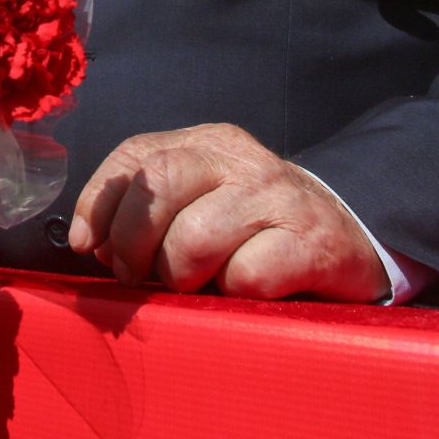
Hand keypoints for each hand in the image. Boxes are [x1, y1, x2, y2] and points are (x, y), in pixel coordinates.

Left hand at [68, 123, 390, 301]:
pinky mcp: (311, 242)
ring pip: (194, 239)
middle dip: (133, 243)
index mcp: (206, 144)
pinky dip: (235, 294)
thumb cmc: (256, 231)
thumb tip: (95, 243)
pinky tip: (249, 290)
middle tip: (139, 277)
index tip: (86, 244)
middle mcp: (240, 159)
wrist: (351, 238)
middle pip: (158, 186)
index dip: (98, 201)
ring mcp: (277, 198)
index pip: (135, 155)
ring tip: (202, 284)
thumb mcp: (202, 203)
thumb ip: (151, 211)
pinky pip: (246, 277)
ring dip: (184, 277)